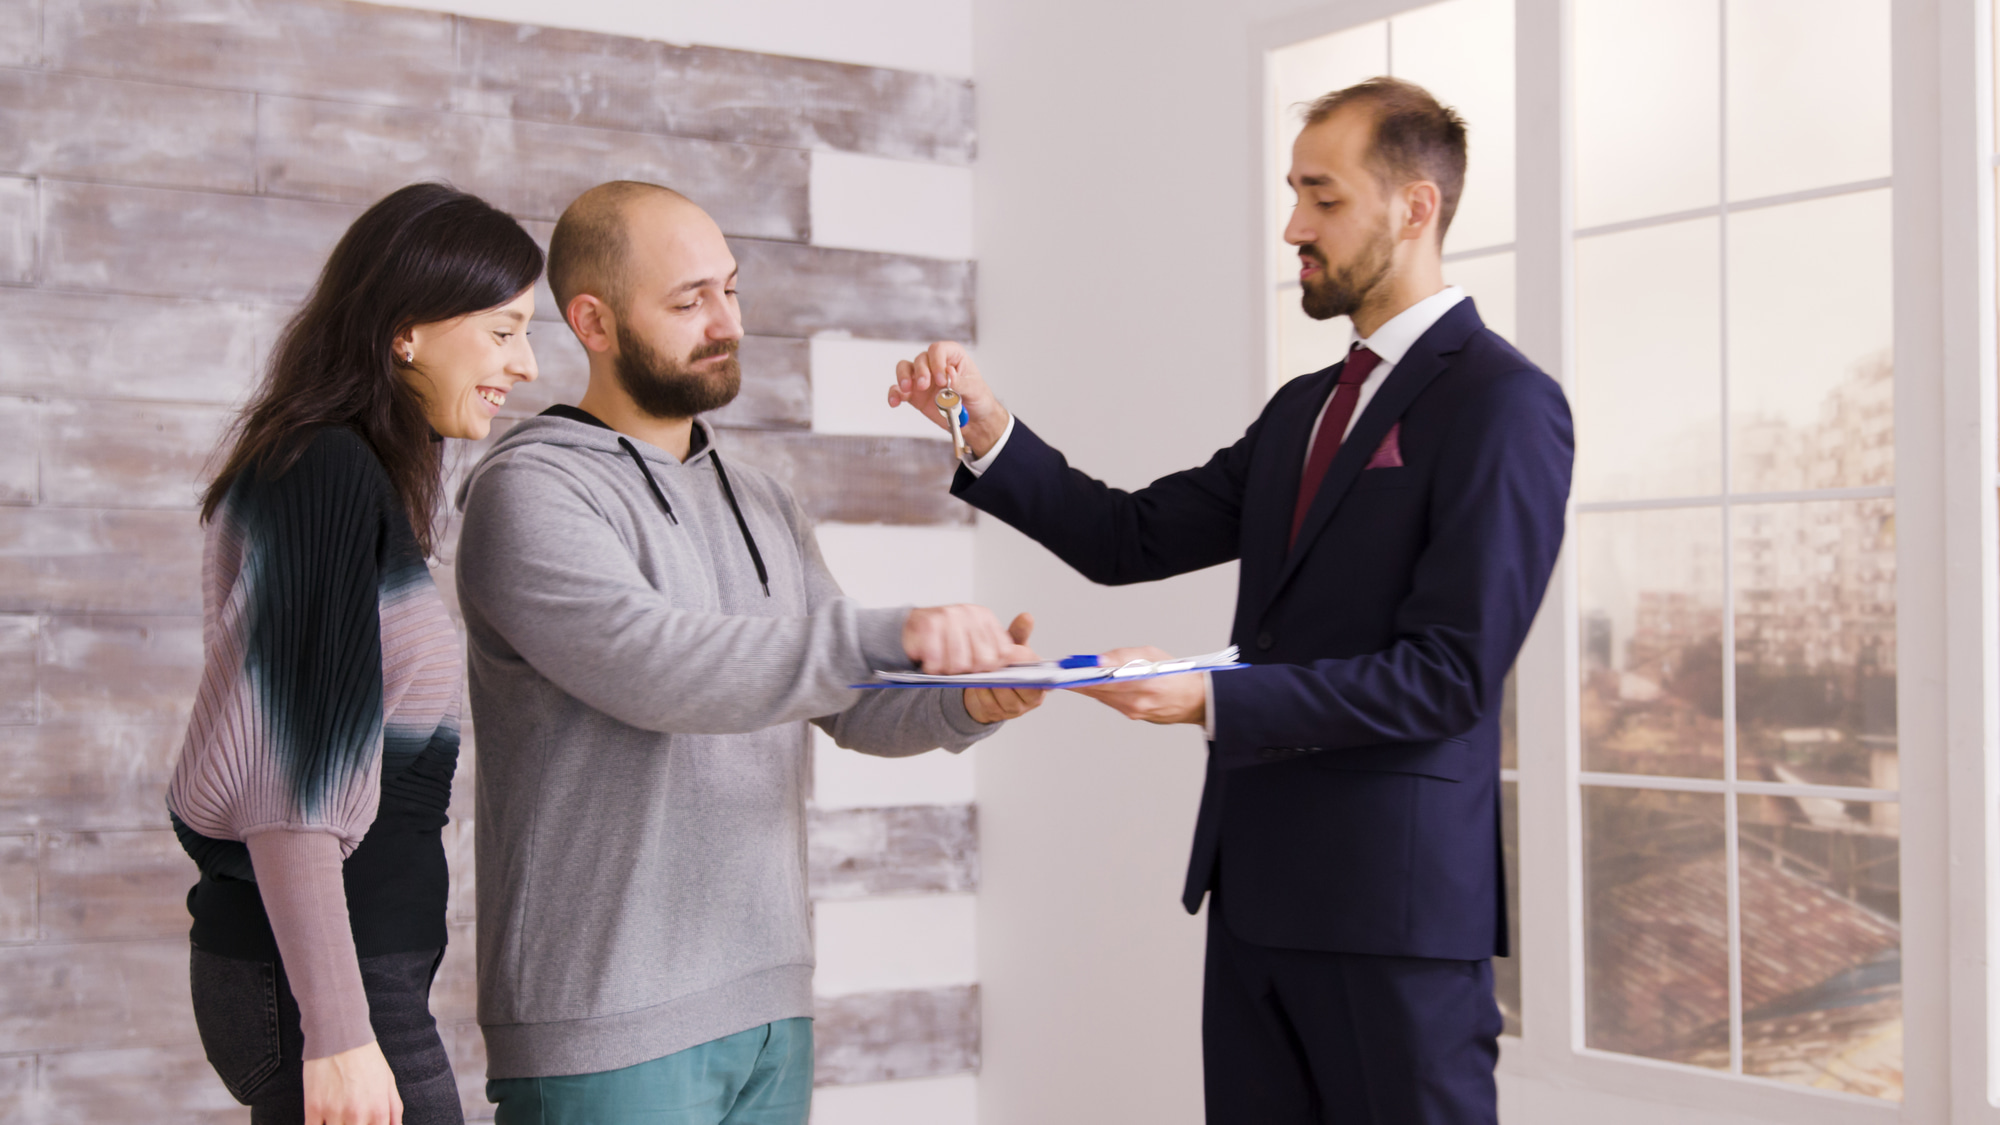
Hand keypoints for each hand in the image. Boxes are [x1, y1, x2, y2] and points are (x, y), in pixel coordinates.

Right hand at [303, 1039, 401, 1124]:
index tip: (364, 1124)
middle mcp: (357, 1115)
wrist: (340, 1035)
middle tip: (351, 1119)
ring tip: (338, 1115)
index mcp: (378, 1110)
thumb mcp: (388, 1081)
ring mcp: (334, 1112)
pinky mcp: (314, 1108)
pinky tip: (323, 1118)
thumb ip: (394, 1109)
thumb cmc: (364, 1057)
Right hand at [887, 342, 1010, 458]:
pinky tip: (895, 402)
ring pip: (905, 369)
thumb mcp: (975, 390)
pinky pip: (899, 391)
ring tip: (906, 389)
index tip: (942, 379)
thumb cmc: (978, 399)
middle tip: (925, 385)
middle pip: (920, 359)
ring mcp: (923, 379)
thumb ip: (961, 383)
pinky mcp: (914, 395)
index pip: (938, 350)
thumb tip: (949, 373)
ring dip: (903, 377)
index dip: (937, 361)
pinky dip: (894, 395)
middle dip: (921, 371)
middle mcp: (935, 364)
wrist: (975, 420)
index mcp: (952, 357)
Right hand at [904, 604, 1035, 674]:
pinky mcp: (929, 624)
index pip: (1003, 653)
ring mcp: (949, 616)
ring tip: (941, 662)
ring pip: (959, 664)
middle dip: (969, 671)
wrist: (910, 628)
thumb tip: (1025, 660)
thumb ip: (1000, 651)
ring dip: (948, 670)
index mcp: (985, 617)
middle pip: (983, 661)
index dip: (991, 667)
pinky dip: (932, 668)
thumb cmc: (945, 639)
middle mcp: (970, 613)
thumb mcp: (975, 640)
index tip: (977, 667)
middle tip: (956, 665)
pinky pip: (936, 661)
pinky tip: (929, 661)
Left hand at [965, 613, 1045, 722]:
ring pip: (1005, 698)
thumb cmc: (1005, 665)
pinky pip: (989, 705)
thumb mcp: (1012, 647)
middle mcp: (1033, 697)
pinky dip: (981, 693)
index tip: (1009, 652)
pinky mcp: (997, 715)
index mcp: (1042, 680)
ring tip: (981, 671)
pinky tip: (975, 683)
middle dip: (1006, 674)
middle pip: (1023, 688)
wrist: (986, 687)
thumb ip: (1019, 633)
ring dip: (992, 684)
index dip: (1022, 662)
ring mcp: (1016, 709)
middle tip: (992, 662)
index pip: (1038, 675)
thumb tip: (1026, 617)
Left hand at [1070, 646, 1206, 725]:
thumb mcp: (1152, 655)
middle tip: (1062, 673)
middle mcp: (1136, 701)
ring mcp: (1134, 711)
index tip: (1067, 670)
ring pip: (1102, 697)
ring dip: (1088, 687)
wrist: (1195, 699)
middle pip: (1098, 691)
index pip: (1103, 679)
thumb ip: (1123, 656)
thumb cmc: (1176, 673)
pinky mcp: (1134, 715)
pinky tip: (1093, 684)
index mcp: (1142, 683)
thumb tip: (1099, 660)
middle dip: (1079, 681)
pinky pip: (1111, 703)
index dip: (1082, 675)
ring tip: (1073, 676)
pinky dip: (1101, 693)